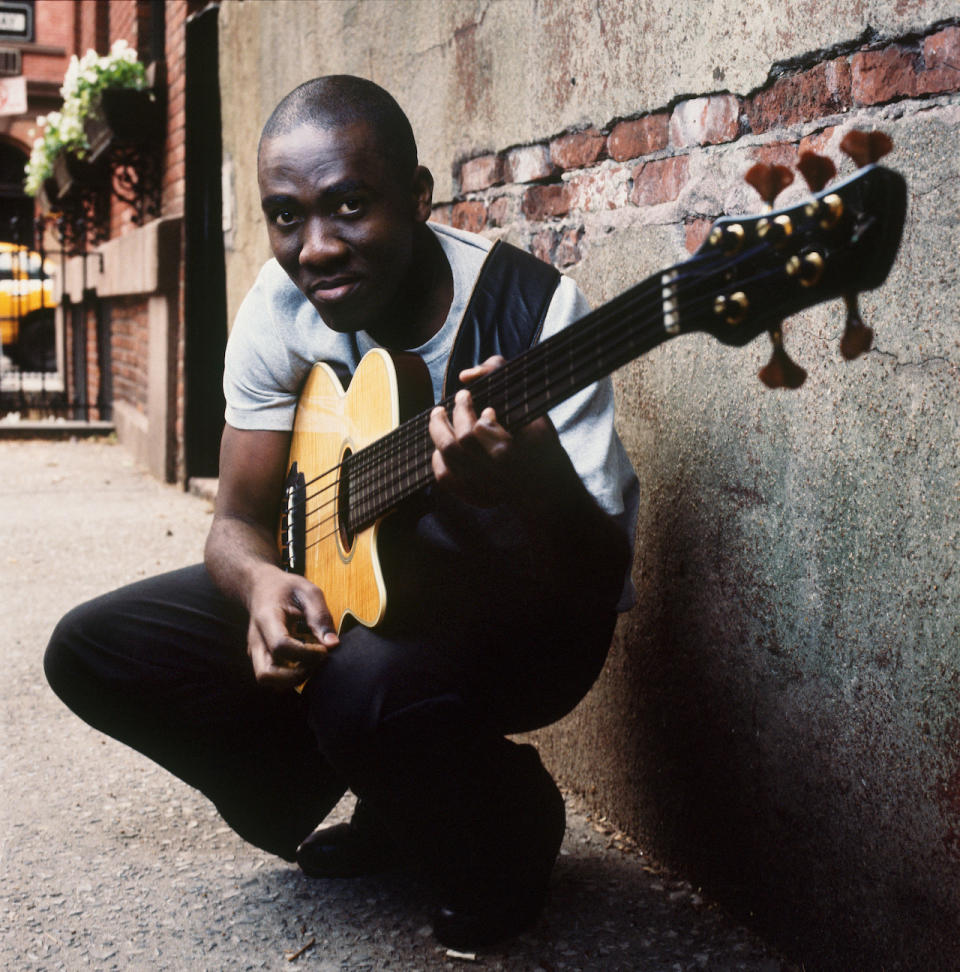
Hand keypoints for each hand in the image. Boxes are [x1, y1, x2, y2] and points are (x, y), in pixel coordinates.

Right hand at [245, 565, 339, 689]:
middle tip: (317, 661)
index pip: (281, 646)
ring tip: (313, 662)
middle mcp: (257, 639)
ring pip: (267, 680)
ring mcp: (256, 651)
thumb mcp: (308, 592)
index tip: (324, 649)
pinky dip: (290, 678)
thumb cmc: (286, 588)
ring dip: (293, 679)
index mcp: (267, 618)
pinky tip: (306, 663)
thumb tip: (333, 644)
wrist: (261, 587)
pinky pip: (273, 678)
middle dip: (296, 676)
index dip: (306, 653)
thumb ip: (320, 616)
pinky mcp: (262, 658)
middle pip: (266, 674)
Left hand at [428, 356, 558, 507]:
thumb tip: (465, 375)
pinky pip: (445, 477)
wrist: (548, 487)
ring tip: (439, 415)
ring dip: (439, 430)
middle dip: (456, 414)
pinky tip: (441, 447)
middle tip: (460, 399)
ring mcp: (484, 487)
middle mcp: (498, 473)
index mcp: (515, 450)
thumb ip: (500, 372)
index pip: (481, 427)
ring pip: (449, 455)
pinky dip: (438, 458)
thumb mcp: (531, 403)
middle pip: (462, 440)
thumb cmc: (541, 442)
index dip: (474, 412)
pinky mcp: (475, 497)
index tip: (482, 405)